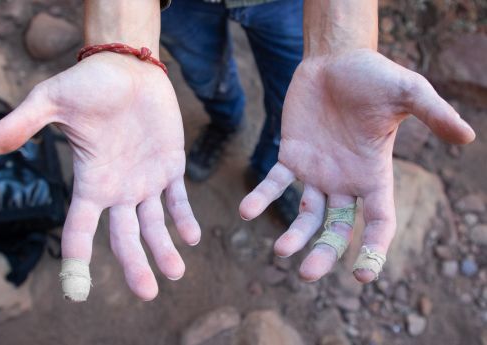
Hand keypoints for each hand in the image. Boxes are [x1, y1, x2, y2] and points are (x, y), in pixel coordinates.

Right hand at [0, 53, 200, 299]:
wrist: (128, 68)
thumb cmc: (88, 83)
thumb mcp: (51, 101)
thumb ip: (24, 124)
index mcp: (90, 182)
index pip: (80, 228)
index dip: (77, 258)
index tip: (77, 291)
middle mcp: (118, 189)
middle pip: (125, 237)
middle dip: (135, 265)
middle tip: (148, 293)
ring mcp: (145, 180)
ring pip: (154, 224)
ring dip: (165, 248)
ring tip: (175, 273)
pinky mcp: (170, 166)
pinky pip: (178, 199)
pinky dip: (184, 218)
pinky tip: (192, 237)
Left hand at [240, 49, 474, 282]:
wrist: (335, 60)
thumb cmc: (374, 76)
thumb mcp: (408, 91)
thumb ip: (433, 113)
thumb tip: (468, 136)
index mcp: (374, 175)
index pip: (379, 222)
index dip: (374, 250)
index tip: (362, 275)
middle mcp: (345, 182)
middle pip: (337, 228)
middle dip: (324, 252)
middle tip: (307, 273)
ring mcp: (316, 172)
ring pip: (305, 214)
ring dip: (294, 235)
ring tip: (280, 251)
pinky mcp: (291, 157)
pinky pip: (274, 183)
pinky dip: (261, 197)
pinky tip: (247, 210)